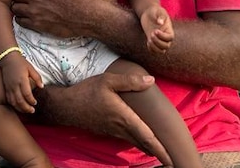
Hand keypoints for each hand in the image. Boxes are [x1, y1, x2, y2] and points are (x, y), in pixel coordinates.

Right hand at [0, 53, 43, 113]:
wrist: (7, 58)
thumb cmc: (20, 63)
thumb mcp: (31, 68)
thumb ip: (37, 78)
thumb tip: (42, 87)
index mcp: (22, 80)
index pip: (27, 94)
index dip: (31, 101)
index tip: (35, 103)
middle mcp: (15, 85)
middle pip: (20, 101)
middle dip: (26, 108)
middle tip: (32, 111)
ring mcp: (9, 87)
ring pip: (14, 102)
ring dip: (20, 108)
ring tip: (27, 111)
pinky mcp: (6, 88)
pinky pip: (9, 100)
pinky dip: (14, 105)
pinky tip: (19, 107)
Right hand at [39, 72, 170, 165]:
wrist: (66, 106)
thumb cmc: (87, 91)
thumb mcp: (108, 80)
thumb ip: (130, 81)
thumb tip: (151, 80)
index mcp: (124, 117)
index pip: (146, 136)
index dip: (160, 148)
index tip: (172, 159)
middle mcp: (120, 127)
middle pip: (143, 143)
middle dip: (159, 153)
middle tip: (173, 162)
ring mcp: (113, 131)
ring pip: (136, 142)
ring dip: (149, 148)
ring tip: (161, 153)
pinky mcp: (108, 130)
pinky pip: (128, 139)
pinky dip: (139, 142)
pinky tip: (142, 141)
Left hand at [140, 5, 172, 53]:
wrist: (149, 13)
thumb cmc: (155, 11)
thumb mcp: (159, 11)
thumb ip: (161, 16)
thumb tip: (160, 23)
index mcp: (169, 29)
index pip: (170, 38)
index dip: (163, 36)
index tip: (155, 30)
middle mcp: (165, 36)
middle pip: (166, 46)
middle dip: (158, 42)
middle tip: (151, 34)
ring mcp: (159, 40)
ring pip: (161, 51)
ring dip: (155, 48)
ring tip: (149, 40)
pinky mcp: (153, 41)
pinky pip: (154, 51)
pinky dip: (151, 49)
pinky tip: (148, 41)